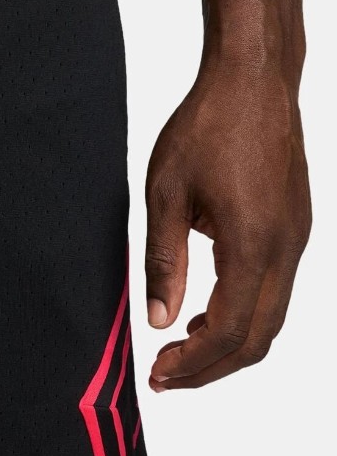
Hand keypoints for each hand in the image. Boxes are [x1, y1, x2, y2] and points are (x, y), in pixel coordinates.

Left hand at [143, 65, 310, 390]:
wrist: (253, 81)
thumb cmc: (207, 127)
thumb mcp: (164, 195)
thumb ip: (162, 262)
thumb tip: (158, 318)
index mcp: (253, 245)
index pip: (229, 330)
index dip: (194, 363)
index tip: (158, 375)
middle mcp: (286, 249)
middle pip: (259, 336)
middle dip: (212, 366)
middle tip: (166, 375)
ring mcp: (297, 239)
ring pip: (272, 316)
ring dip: (229, 341)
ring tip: (180, 348)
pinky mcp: (295, 227)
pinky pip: (276, 288)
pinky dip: (243, 312)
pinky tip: (205, 309)